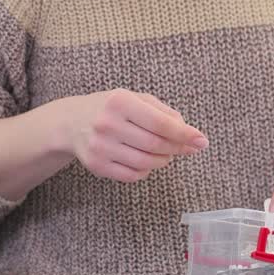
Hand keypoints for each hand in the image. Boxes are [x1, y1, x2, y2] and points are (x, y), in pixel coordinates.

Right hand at [65, 89, 207, 182]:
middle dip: (177, 148)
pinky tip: (147, 161)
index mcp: (120, 102)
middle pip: (155, 145)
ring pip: (145, 163)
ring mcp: (100, 146)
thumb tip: (188, 132)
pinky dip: (146, 170)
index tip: (202, 141)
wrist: (72, 122)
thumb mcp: (136, 99)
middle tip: (189, 148)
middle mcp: (108, 124)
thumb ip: (163, 112)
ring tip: (166, 153)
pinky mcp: (96, 165)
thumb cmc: (111, 108)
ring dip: (163, 160)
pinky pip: (132, 175)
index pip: (160, 123)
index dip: (184, 134)